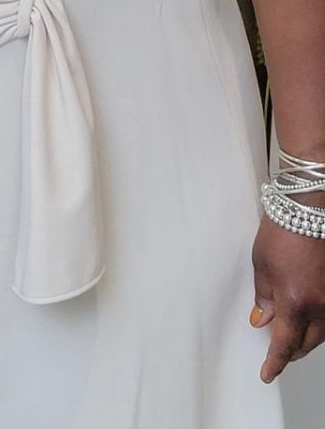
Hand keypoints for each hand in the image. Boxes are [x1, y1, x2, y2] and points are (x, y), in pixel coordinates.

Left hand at [251, 216, 324, 382]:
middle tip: (277, 352)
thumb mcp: (262, 264)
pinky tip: (309, 318)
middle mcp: (321, 306)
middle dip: (291, 351)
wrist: (310, 207)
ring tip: (292, 335)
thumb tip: (263, 319)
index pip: (285, 344)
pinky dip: (319, 323)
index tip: (267, 373)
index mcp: (296, 302)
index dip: (275, 362)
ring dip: (307, 338)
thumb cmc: (284, 229)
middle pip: (307, 343)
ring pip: (322, 333)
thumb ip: (264, 296)